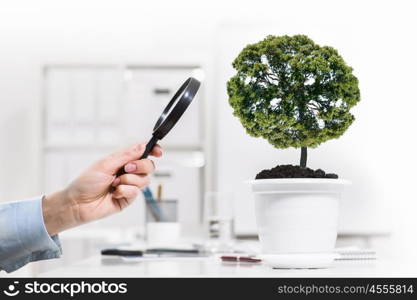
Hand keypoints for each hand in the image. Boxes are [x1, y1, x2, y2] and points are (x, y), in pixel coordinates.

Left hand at [42, 143, 161, 234]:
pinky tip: (114, 193)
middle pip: (148, 166)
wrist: (78, 203)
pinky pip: (136, 192)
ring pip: (144, 180)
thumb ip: (126, 155)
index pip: (142, 152)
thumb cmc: (86, 182)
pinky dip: (125, 191)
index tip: (158, 152)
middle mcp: (128, 172)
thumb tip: (142, 146)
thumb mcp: (105, 164)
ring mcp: (129, 185)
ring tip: (114, 184)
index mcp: (122, 160)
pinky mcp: (128, 198)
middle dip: (140, 166)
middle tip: (126, 169)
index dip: (153, 151)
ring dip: (129, 180)